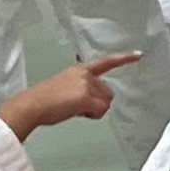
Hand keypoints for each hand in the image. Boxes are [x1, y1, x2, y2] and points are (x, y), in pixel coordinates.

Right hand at [0, 53, 137, 142]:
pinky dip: (91, 115)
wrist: (30, 106)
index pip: (106, 62)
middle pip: (108, 93)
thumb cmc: (44, 101)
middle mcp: (85, 74)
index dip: (123, 58)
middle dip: (96, 103)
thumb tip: (93, 103)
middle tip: (75, 106)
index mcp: (79, 70)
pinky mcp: (86, 96)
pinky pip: (100, 110)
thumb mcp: (65, 87)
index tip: (138, 55)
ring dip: (93, 110)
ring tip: (73, 109)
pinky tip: (76, 113)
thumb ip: (82, 89)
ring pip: (106, 103)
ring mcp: (86, 84)